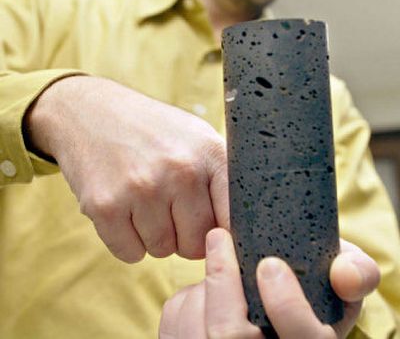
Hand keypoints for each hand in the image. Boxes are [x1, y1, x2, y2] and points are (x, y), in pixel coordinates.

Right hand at [24, 76, 228, 261]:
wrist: (90, 111)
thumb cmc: (151, 130)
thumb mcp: (196, 136)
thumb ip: (221, 178)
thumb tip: (239, 232)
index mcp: (209, 153)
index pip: (233, 219)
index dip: (222, 232)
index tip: (211, 229)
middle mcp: (181, 170)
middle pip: (196, 244)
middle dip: (184, 235)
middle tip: (168, 207)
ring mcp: (142, 187)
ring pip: (162, 250)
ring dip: (153, 235)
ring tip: (143, 200)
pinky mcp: (106, 205)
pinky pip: (130, 254)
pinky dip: (127, 240)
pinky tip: (123, 208)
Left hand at [159, 229, 379, 337]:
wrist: (272, 325)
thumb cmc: (307, 301)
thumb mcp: (336, 290)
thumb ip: (353, 274)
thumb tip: (344, 273)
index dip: (287, 305)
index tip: (270, 264)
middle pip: (231, 336)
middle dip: (222, 280)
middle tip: (219, 236)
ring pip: (197, 330)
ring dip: (201, 289)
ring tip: (216, 271)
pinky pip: (175, 329)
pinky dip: (184, 305)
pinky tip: (201, 297)